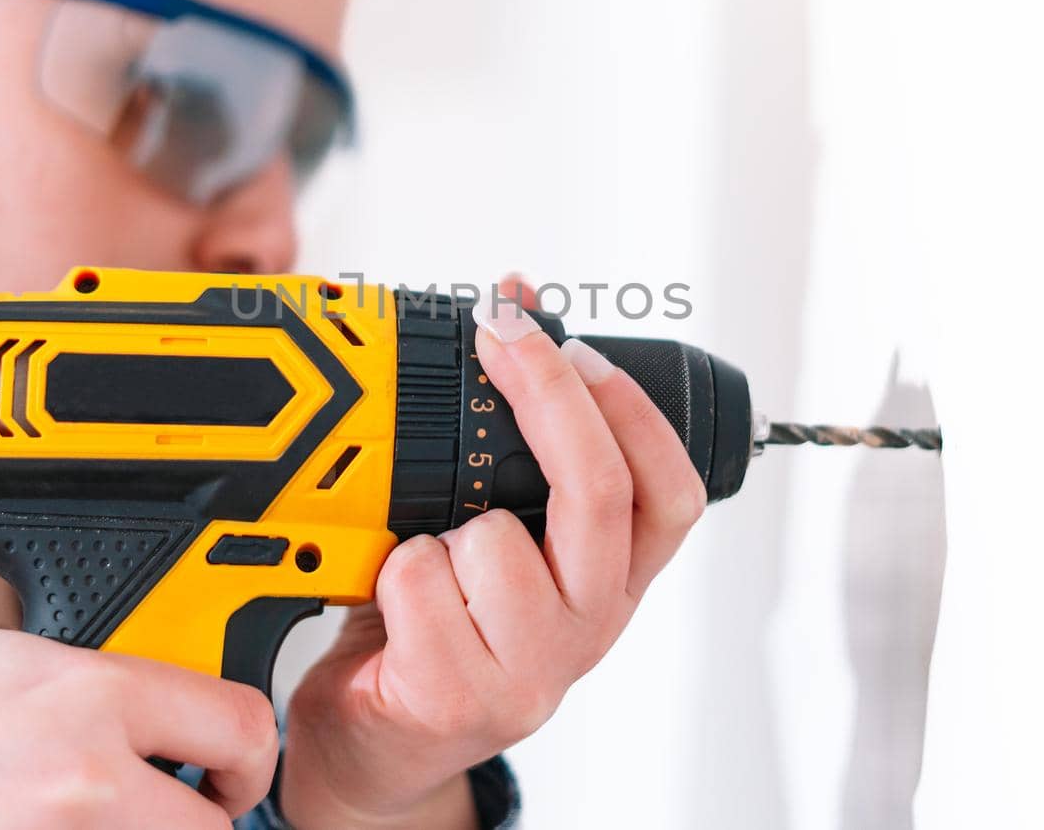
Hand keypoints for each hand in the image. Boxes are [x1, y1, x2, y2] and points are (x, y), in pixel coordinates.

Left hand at [279, 276, 707, 828]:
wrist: (373, 744)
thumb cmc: (431, 627)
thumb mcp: (488, 532)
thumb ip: (514, 442)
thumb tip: (523, 298)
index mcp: (607, 582)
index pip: (670, 495)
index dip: (633, 412)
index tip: (577, 345)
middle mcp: (586, 626)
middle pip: (599, 495)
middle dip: (548, 394)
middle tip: (504, 332)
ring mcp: (530, 670)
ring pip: (495, 540)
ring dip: (444, 526)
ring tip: (424, 553)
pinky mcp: (461, 698)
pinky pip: (422, 584)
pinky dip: (392, 571)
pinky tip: (388, 597)